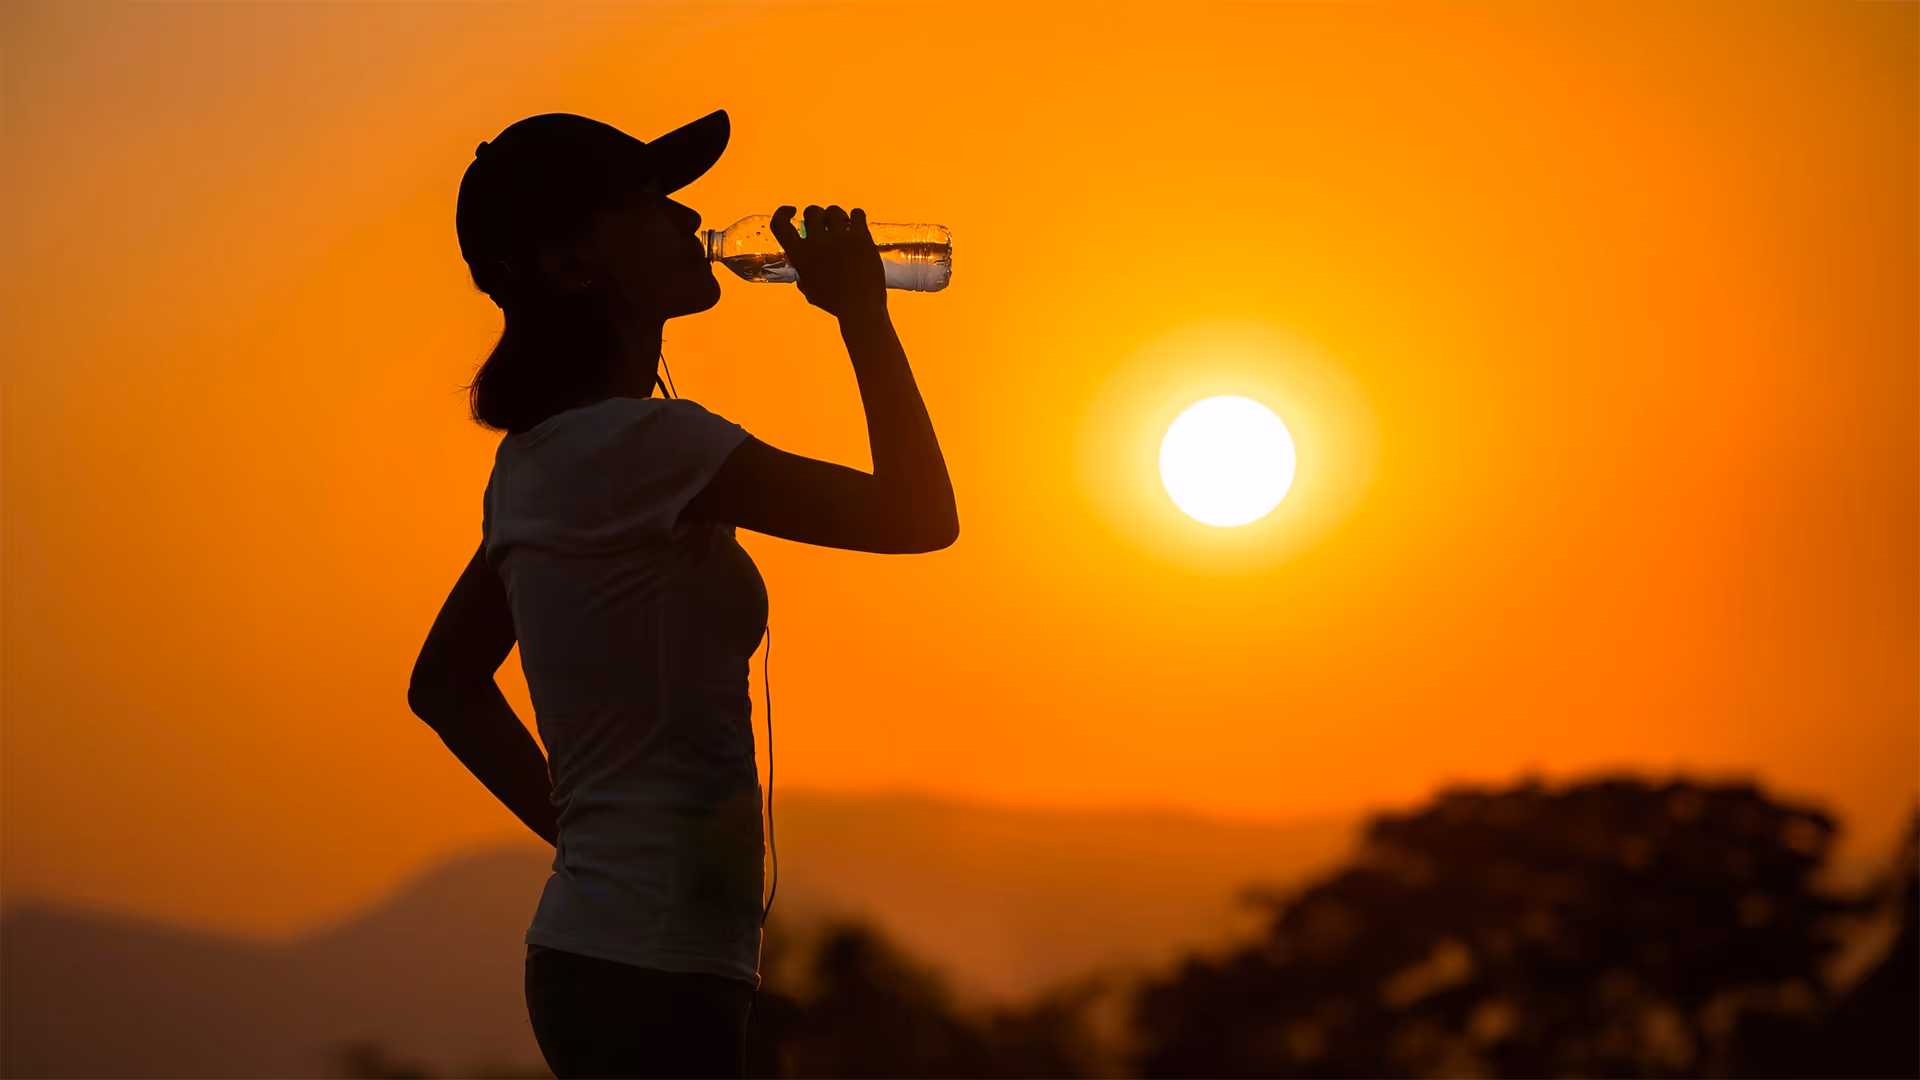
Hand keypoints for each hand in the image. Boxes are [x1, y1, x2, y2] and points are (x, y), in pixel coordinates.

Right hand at [769, 204, 886, 320]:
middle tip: (826, 226)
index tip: (792, 210)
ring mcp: (839, 238)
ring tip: (844, 228)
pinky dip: (857, 217)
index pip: (780, 224)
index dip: (782, 212)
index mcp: (800, 255)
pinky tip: (857, 225)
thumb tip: (801, 262)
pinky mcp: (860, 237)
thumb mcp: (808, 288)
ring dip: (838, 217)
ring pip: (835, 211)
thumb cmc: (833, 302)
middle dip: (818, 216)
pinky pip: (857, 214)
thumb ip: (802, 270)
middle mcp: (817, 243)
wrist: (860, 307)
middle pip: (812, 211)